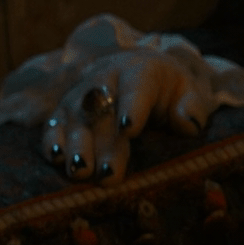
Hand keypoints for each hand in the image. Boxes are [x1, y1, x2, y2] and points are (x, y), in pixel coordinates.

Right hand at [42, 49, 204, 183]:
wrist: (134, 70)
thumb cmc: (167, 89)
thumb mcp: (187, 91)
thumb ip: (191, 106)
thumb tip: (187, 123)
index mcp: (138, 71)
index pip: (135, 87)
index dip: (131, 107)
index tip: (130, 130)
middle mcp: (103, 79)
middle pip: (101, 110)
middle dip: (103, 143)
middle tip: (109, 174)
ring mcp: (79, 95)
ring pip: (74, 118)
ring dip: (76, 146)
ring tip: (80, 172)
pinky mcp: (63, 110)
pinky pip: (53, 124)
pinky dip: (51, 141)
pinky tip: (55, 158)